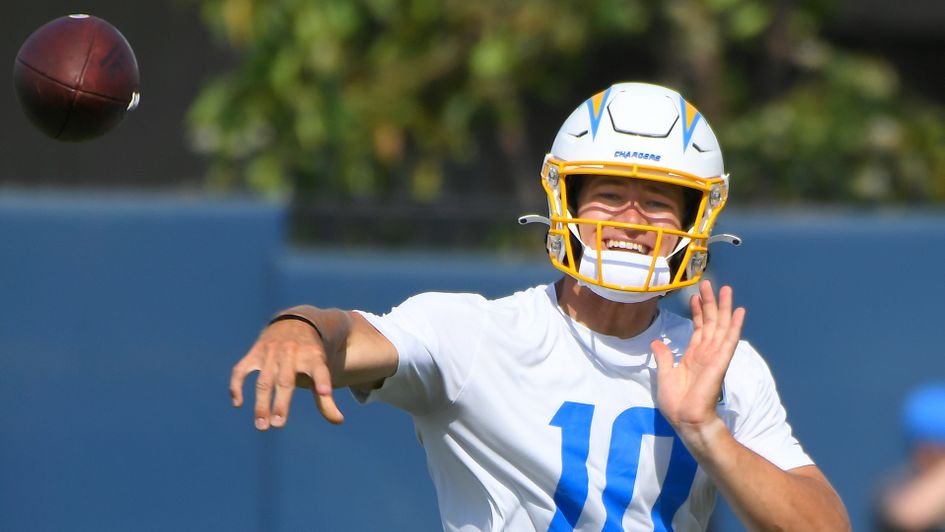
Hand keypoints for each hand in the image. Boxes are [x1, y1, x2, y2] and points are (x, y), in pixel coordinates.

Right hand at [230, 319, 344, 429]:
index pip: (319, 368)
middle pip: (286, 381)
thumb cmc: (310, 355)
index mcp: (313, 356)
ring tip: (261, 425)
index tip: (325, 392)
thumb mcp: (321, 370)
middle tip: (278, 425)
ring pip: (264, 380)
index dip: (322, 380)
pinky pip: (241, 370)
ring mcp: (271, 352)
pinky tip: (237, 403)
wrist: (297, 321)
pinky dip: (236, 385)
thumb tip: (339, 422)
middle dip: (281, 403)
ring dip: (261, 403)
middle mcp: (292, 353)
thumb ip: (326, 398)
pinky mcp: (255, 353)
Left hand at [652, 280, 744, 439]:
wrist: (686, 419)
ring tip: (726, 288)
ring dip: (723, 307)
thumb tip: (656, 342)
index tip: (694, 296)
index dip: (697, 312)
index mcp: (694, 355)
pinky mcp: (721, 361)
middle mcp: (706, 352)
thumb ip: (664, 356)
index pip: (698, 328)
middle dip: (709, 302)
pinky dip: (735, 325)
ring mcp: (715, 355)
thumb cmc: (676, 402)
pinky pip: (729, 340)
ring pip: (721, 325)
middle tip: (708, 283)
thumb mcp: (665, 374)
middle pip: (710, 322)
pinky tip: (739, 310)